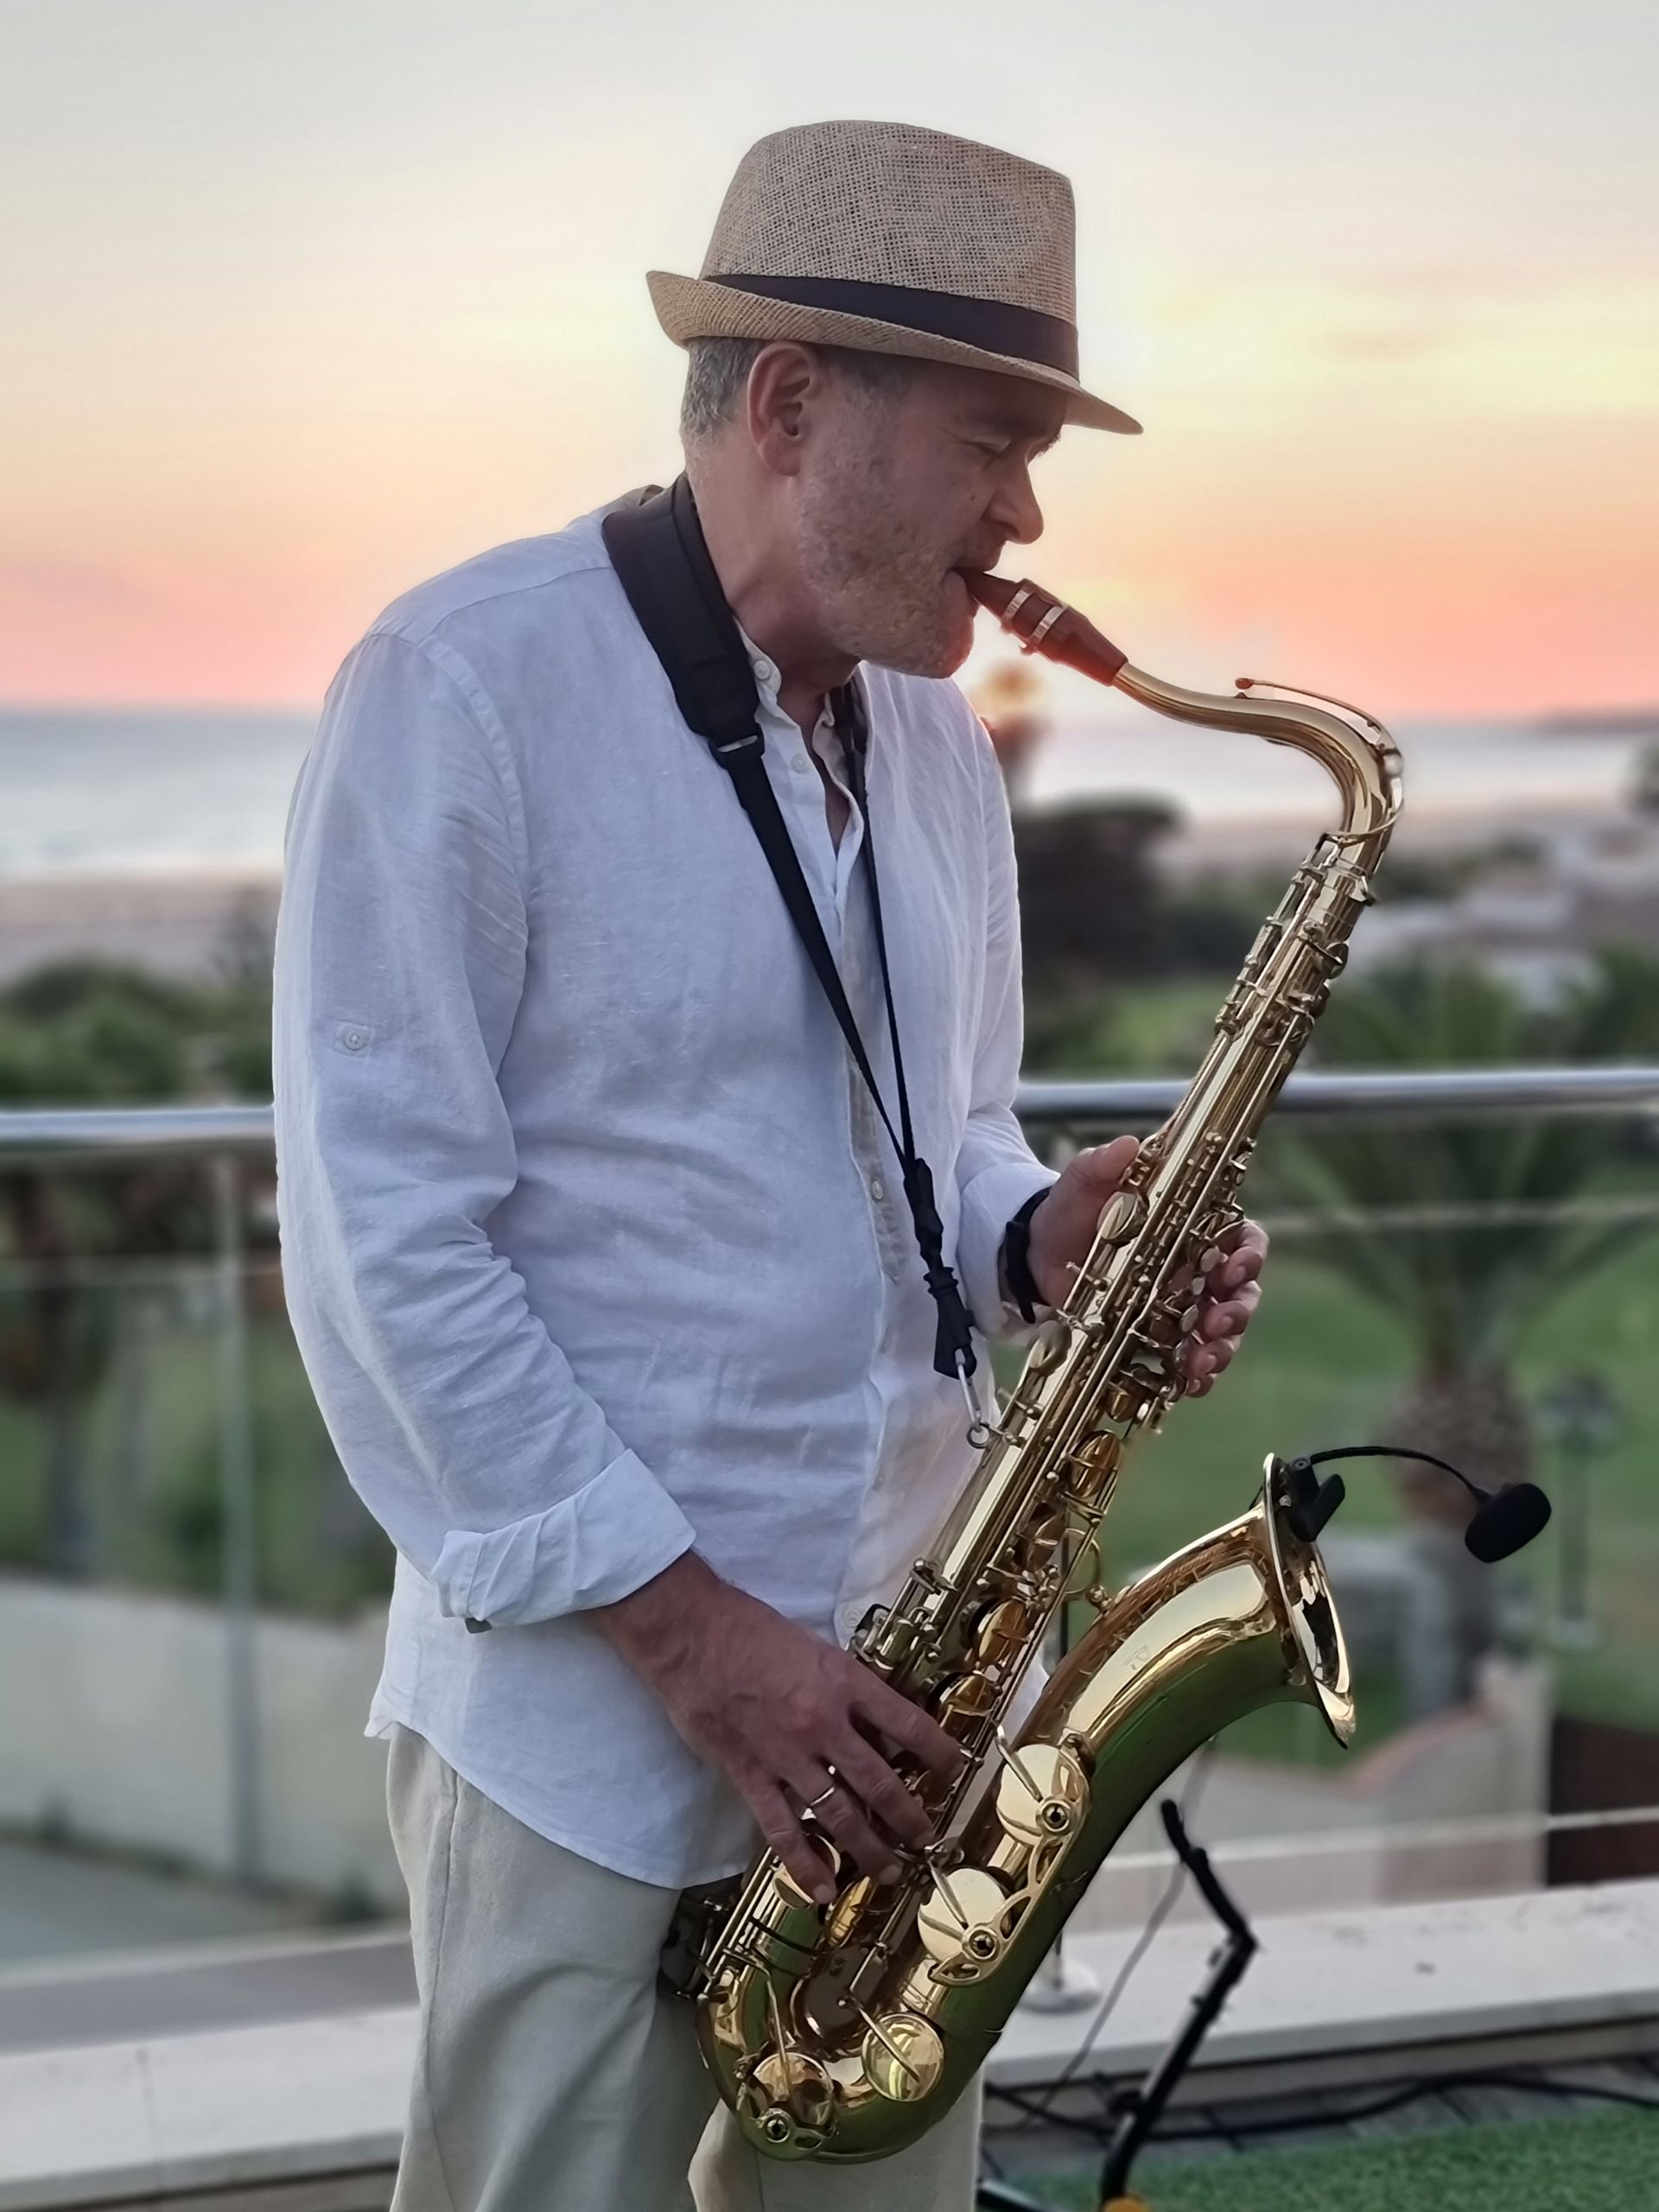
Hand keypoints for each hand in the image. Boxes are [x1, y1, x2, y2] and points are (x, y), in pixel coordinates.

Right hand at [595, 1553, 962, 1902]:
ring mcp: (787, 1755)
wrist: (691, 1633)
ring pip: (838, 1813)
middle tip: (926, 1837)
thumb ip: (842, 1684)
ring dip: (869, 1847)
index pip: (907, 1723)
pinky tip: (825, 1888)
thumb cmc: (750, 1628)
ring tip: (890, 1869)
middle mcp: (823, 1723)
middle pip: (879, 1781)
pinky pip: (782, 1829)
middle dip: (908, 1816)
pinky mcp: (750, 1775)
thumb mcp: (815, 1645)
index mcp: (844, 1682)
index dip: (937, 1750)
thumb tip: (871, 1717)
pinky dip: (805, 1863)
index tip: (956, 1768)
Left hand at [1024, 1135, 1268, 1397]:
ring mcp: (1180, 1307)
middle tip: (1217, 1325)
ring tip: (1200, 1362)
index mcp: (1191, 1227)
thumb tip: (1127, 1146)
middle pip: (1240, 1292)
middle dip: (1238, 1311)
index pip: (1242, 1238)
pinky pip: (1188, 1359)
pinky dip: (1196, 1374)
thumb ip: (1102, 1164)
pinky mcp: (1156, 1336)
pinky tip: (1189, 1383)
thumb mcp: (1081, 1182)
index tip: (1235, 1268)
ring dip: (1221, 1349)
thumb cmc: (1070, 1211)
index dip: (1249, 1254)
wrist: (1035, 1253)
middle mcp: (1195, 1268)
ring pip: (1222, 1331)